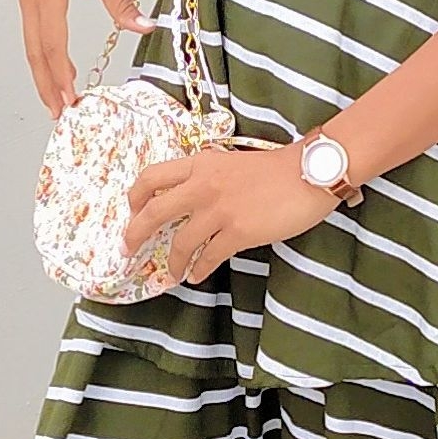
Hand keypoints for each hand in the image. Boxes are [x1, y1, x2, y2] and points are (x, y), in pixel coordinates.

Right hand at [19, 0, 156, 117]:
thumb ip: (122, 3)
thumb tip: (145, 28)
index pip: (54, 46)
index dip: (62, 76)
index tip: (72, 99)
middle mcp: (31, 0)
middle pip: (37, 53)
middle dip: (47, 84)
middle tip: (59, 112)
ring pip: (33, 46)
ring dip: (43, 74)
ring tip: (55, 99)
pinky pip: (34, 33)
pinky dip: (43, 55)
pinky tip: (56, 70)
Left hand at [123, 142, 342, 290]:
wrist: (308, 173)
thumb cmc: (275, 168)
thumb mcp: (231, 163)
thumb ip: (208, 176)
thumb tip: (190, 199)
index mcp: (200, 164)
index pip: (152, 177)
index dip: (135, 197)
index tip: (132, 211)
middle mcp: (203, 185)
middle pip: (155, 212)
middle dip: (136, 234)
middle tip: (129, 249)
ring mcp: (219, 210)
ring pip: (180, 242)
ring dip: (173, 262)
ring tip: (173, 273)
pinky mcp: (238, 232)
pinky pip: (209, 257)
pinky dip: (199, 270)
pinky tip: (197, 275)